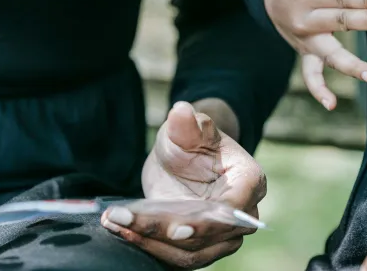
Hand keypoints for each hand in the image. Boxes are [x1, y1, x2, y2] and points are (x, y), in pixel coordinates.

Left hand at [101, 101, 264, 268]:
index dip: (208, 222)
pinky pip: (175, 255)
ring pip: (190, 252)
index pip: (234, 209)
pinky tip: (121, 228)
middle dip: (167, 233)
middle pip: (208, 236)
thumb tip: (181, 111)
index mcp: (249, 181)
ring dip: (151, 242)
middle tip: (130, 223)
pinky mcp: (199, 246)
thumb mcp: (189, 128)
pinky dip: (147, 244)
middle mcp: (242, 214)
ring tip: (118, 222)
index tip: (178, 227)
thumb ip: (188, 124)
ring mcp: (221, 235)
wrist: (186, 159)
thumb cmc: (194, 141)